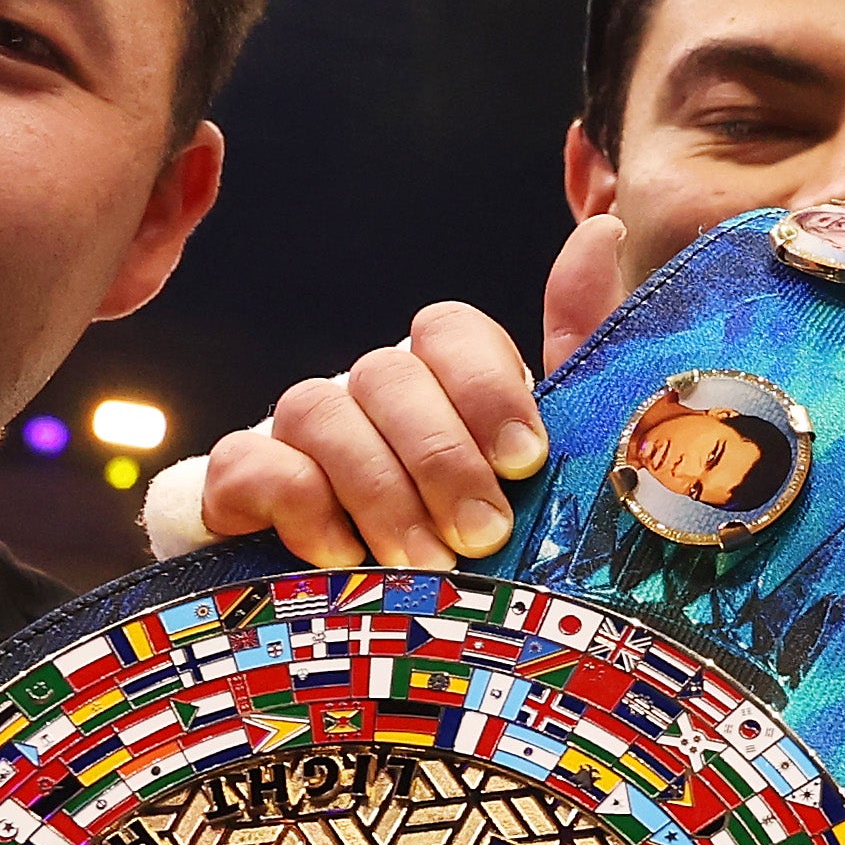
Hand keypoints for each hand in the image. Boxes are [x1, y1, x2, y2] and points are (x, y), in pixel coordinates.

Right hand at [181, 216, 632, 570]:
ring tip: (428, 566)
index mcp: (441, 383)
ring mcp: (299, 432)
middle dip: (442, 458)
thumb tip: (604, 230)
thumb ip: (575, 356)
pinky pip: (258, 464)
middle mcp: (369, 393)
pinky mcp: (239, 482)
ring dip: (381, 493)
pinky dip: (305, 508)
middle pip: (390, 375)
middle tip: (484, 535)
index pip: (448, 330)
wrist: (363, 614)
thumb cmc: (467, 533)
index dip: (485, 386)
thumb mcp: (541, 463)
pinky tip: (346, 558)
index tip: (525, 460)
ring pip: (321, 412)